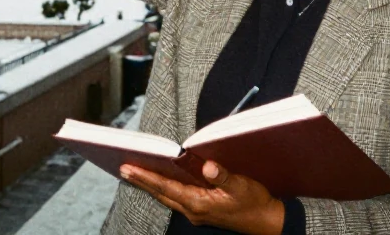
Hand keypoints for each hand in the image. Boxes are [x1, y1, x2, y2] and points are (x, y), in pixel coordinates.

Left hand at [119, 161, 285, 234]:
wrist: (267, 222)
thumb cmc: (255, 203)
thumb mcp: (241, 187)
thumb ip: (223, 176)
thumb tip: (207, 166)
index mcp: (199, 204)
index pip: (166, 188)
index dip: (146, 177)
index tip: (128, 168)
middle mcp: (193, 210)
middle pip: (161, 193)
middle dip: (141, 180)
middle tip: (123, 168)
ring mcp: (196, 212)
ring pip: (167, 197)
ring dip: (151, 185)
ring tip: (135, 172)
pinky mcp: (201, 211)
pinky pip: (176, 198)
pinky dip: (164, 188)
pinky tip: (160, 180)